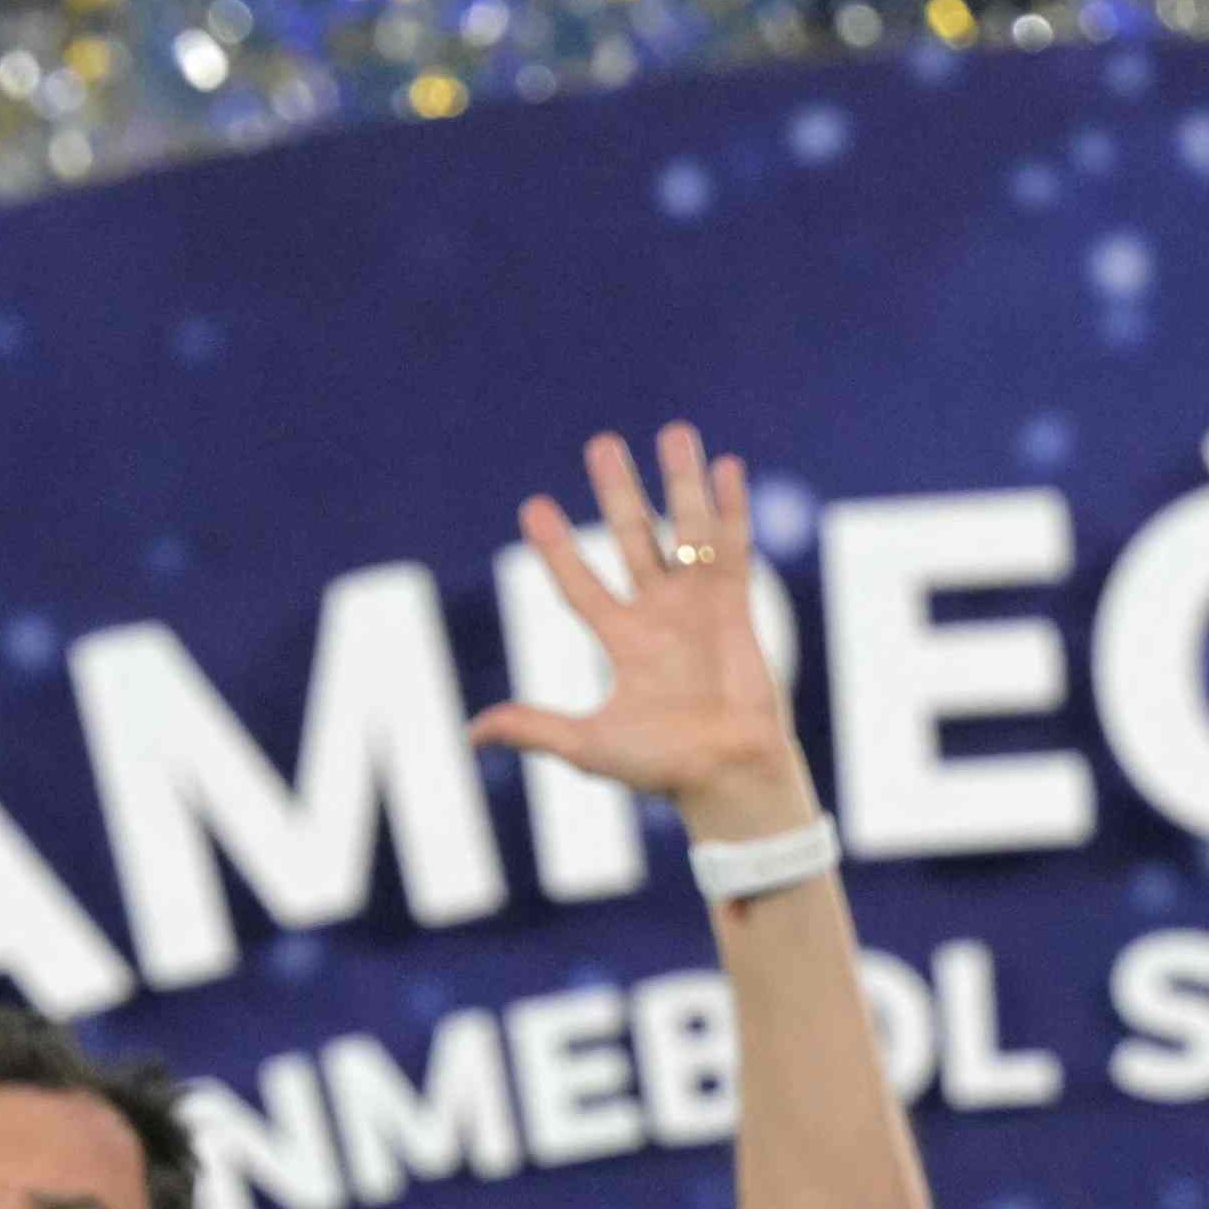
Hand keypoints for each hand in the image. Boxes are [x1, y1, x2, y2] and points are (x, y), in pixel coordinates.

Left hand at [472, 424, 811, 833]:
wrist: (730, 777)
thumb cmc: (663, 768)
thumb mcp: (590, 747)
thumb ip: (536, 729)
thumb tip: (471, 735)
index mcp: (622, 642)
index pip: (578, 585)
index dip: (557, 549)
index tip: (533, 509)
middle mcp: (658, 615)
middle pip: (633, 538)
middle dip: (619, 491)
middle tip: (602, 443)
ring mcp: (698, 607)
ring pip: (685, 532)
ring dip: (680, 482)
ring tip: (675, 431)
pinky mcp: (736, 608)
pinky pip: (732, 549)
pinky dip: (730, 509)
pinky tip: (726, 467)